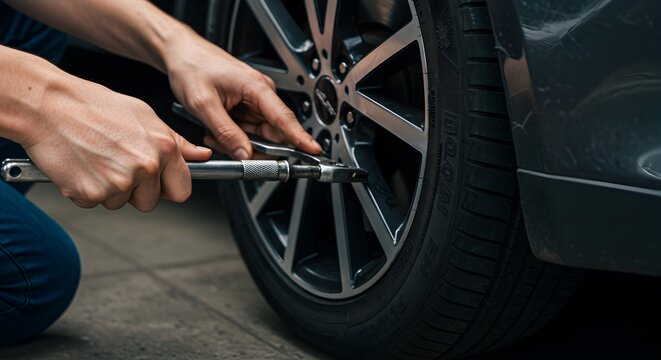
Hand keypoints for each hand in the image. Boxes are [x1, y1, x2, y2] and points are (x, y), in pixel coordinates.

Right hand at [22, 74, 210, 210]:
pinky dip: (85, 190)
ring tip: (96, 158)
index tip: (157, 182)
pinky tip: (81, 165)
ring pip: (121, 203)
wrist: (47, 105)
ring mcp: (118, 183)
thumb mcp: (145, 116)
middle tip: (116, 163)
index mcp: (163, 148)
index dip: (168, 188)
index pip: (182, 190)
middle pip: (151, 202)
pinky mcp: (91, 193)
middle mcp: (145, 167)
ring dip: (109, 189)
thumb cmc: (94, 106)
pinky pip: (94, 203)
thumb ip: (176, 142)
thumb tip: (202, 156)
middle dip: (136, 191)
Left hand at [164, 33, 320, 158]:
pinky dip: (233, 136)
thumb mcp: (203, 104)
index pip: (284, 118)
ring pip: (258, 136)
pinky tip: (216, 129)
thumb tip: (245, 154)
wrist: (180, 54)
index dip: (300, 137)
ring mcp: (254, 101)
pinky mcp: (246, 107)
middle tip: (227, 147)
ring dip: (238, 142)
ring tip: (213, 132)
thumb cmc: (192, 67)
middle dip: (252, 147)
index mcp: (256, 88)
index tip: (312, 150)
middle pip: (272, 133)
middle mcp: (260, 94)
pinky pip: (247, 131)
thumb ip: (226, 132)